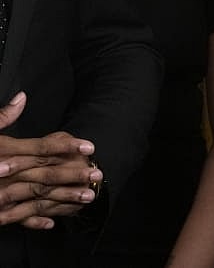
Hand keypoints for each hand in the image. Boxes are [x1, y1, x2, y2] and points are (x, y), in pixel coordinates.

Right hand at [0, 92, 100, 228]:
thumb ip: (2, 117)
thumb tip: (22, 96)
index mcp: (3, 151)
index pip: (41, 148)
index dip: (67, 147)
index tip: (90, 147)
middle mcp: (3, 173)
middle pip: (45, 174)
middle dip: (73, 174)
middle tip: (98, 174)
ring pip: (36, 197)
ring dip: (63, 198)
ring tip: (87, 197)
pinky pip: (15, 219)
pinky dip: (33, 221)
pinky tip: (54, 222)